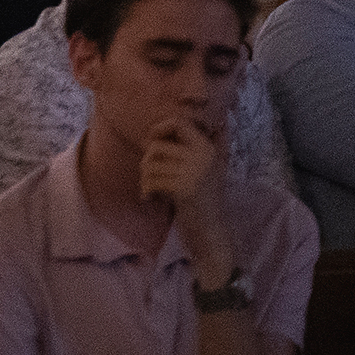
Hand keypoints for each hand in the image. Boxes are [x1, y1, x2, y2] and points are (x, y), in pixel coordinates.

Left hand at [137, 117, 229, 260]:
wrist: (210, 231)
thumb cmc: (198, 201)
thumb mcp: (199, 170)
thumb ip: (185, 150)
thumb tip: (155, 131)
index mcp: (207, 148)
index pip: (178, 122)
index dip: (159, 128)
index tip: (151, 143)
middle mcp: (203, 156)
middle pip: (156, 146)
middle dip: (146, 162)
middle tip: (149, 178)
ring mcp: (194, 172)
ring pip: (149, 164)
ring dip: (144, 179)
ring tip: (151, 191)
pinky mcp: (184, 188)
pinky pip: (151, 181)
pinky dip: (145, 191)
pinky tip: (151, 200)